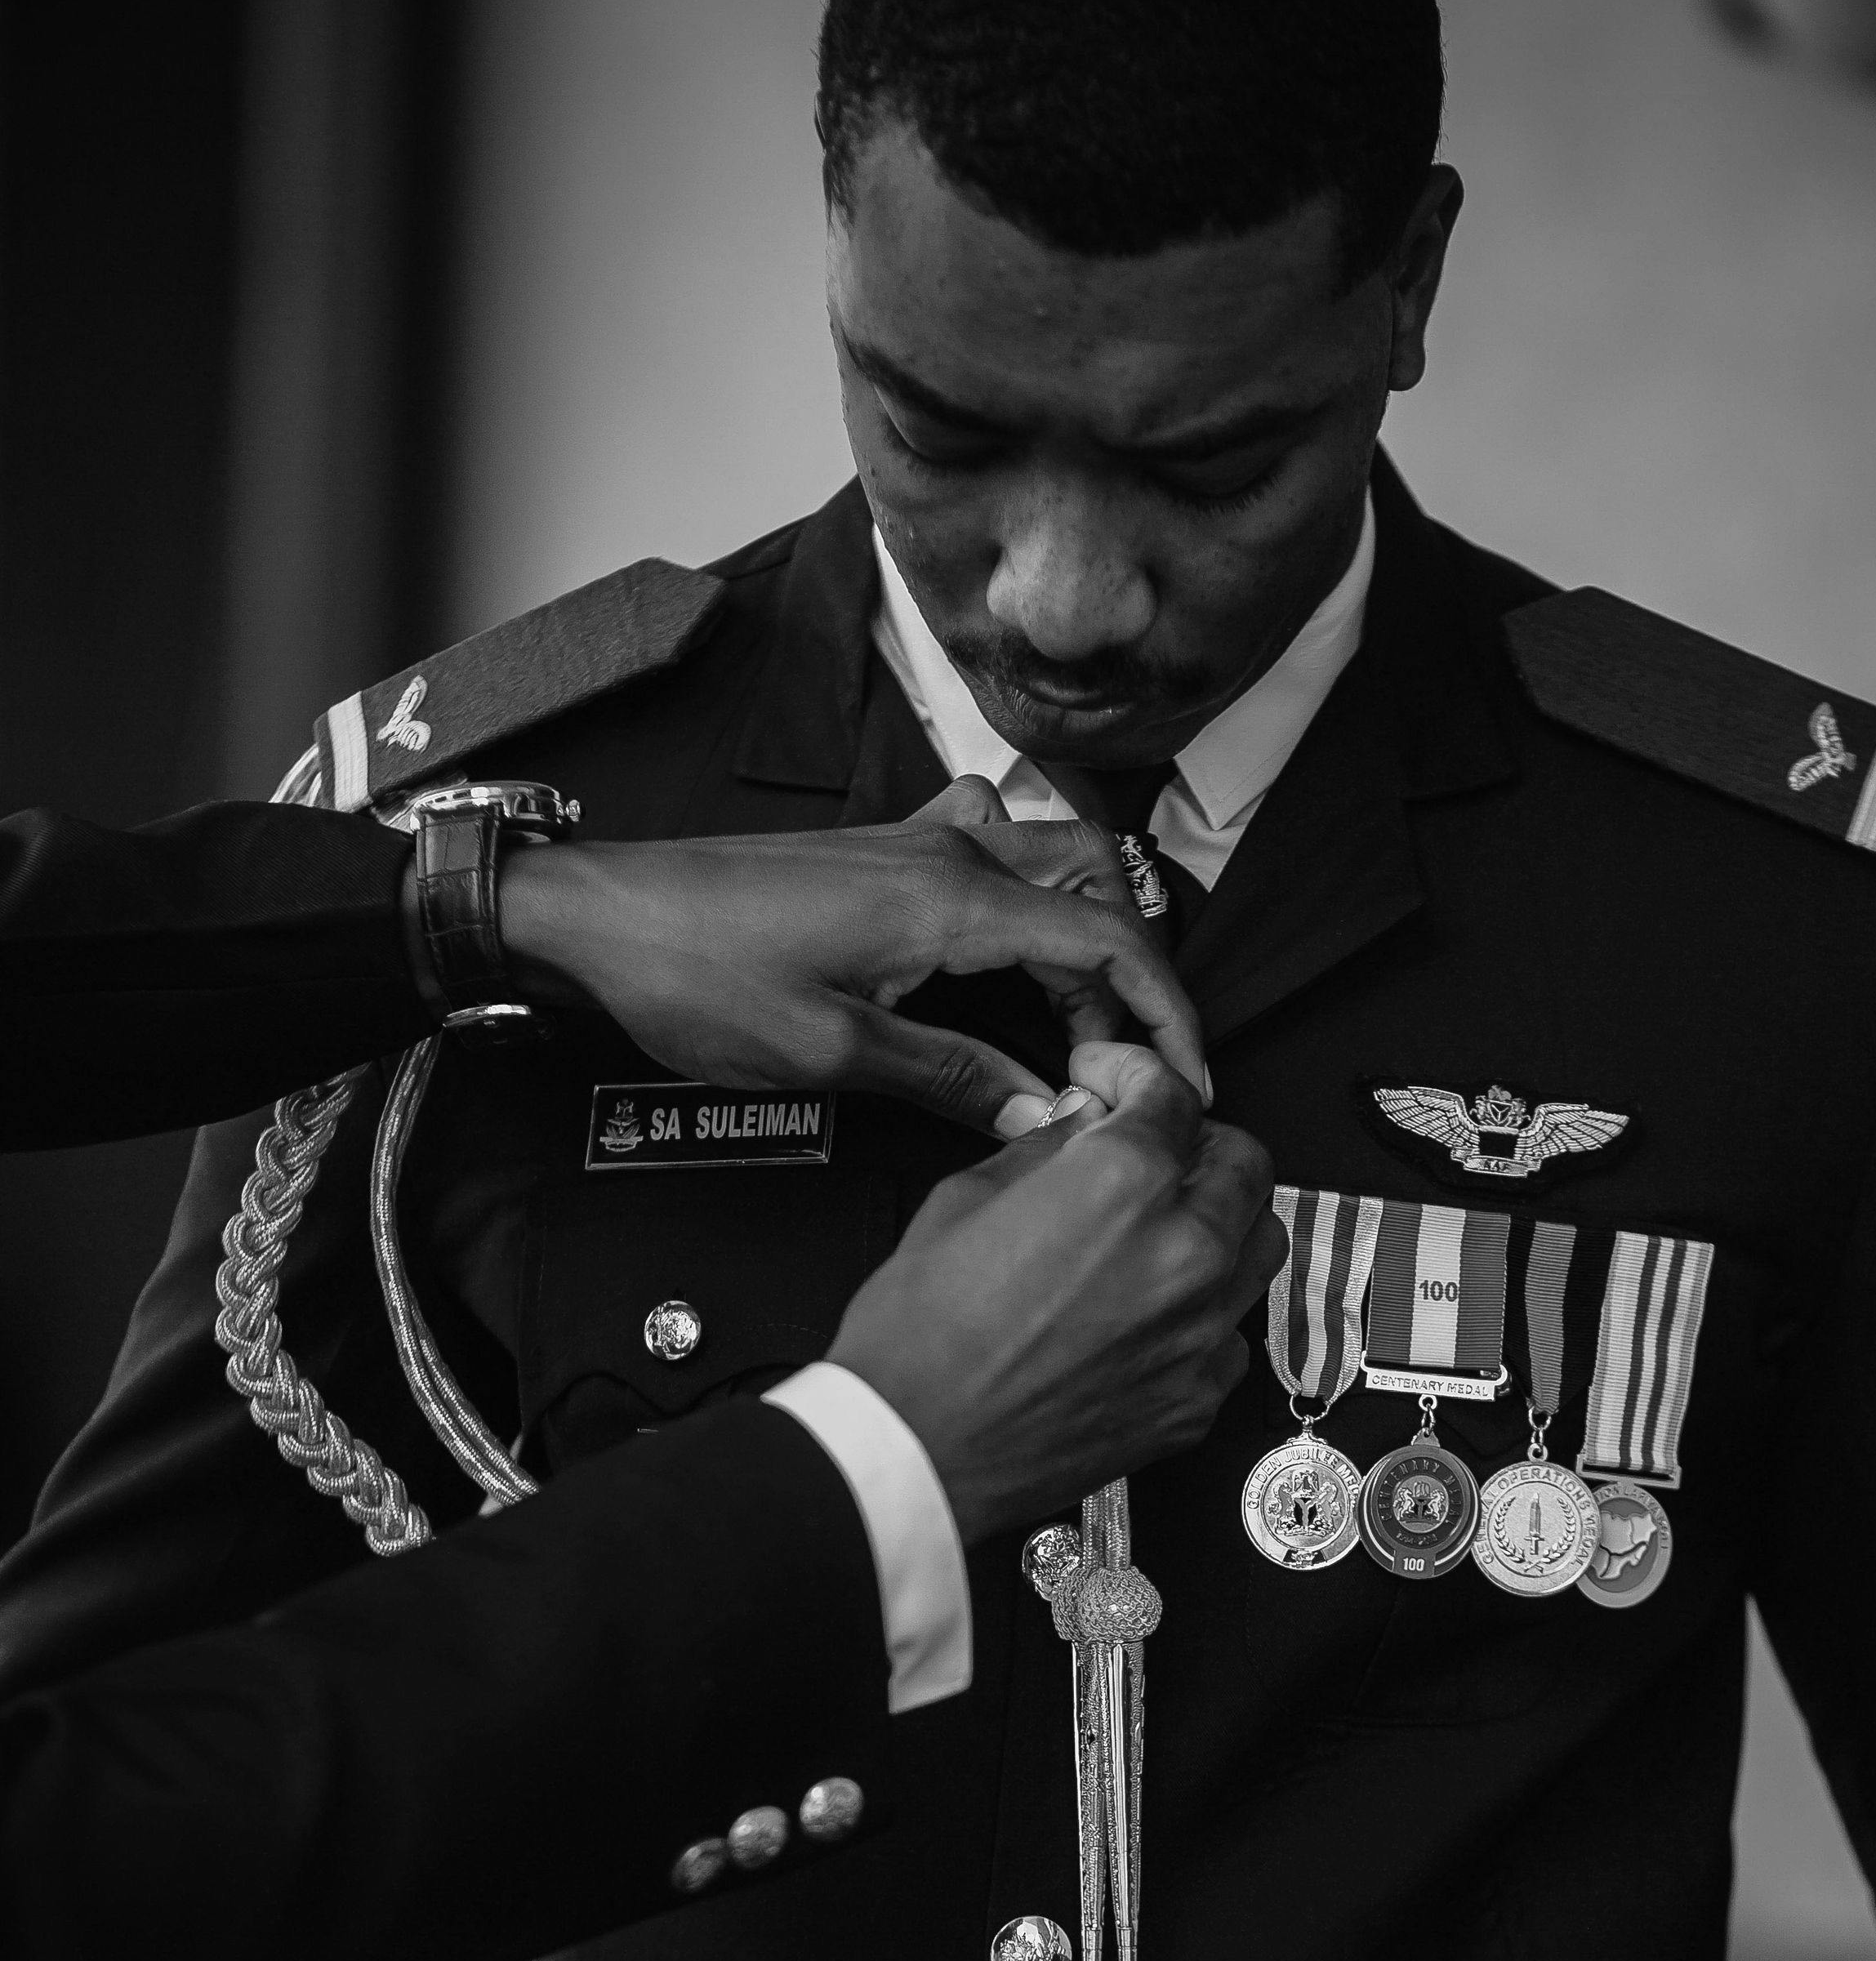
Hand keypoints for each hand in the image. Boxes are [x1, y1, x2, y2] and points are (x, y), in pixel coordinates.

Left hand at [495, 779, 1205, 1136]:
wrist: (601, 917)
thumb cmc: (700, 980)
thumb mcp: (833, 1055)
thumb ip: (956, 1081)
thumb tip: (1049, 1117)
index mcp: (951, 901)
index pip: (1108, 942)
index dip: (1166, 1013)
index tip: (1189, 1080)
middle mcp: (950, 853)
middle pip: (1100, 889)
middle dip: (1135, 978)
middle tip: (1124, 1066)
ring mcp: (917, 843)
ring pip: (1054, 862)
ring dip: (1088, 936)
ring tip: (1078, 1029)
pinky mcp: (884, 853)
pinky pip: (996, 855)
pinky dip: (1033, 902)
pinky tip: (1011, 959)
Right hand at [826, 1046, 1284, 1542]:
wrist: (915, 1451)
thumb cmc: (920, 1338)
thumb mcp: (964, 1200)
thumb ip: (1046, 1149)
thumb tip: (1084, 1126)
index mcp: (1124, 1185)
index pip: (1171, 1096)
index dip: (1135, 1074)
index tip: (1113, 1083)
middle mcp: (1184, 1254)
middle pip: (1244, 1162)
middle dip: (1196, 1140)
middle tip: (1149, 1147)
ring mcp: (1202, 1333)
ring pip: (1260, 1244)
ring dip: (1221, 1218)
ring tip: (1164, 1224)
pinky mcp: (1198, 1400)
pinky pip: (1234, 1330)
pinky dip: (1206, 1307)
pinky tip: (1151, 1308)